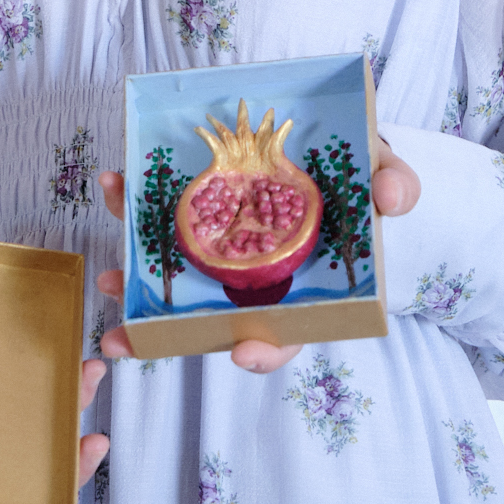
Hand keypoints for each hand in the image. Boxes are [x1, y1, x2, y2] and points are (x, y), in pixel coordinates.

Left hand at [95, 141, 419, 375]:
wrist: (342, 148)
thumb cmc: (365, 177)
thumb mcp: (390, 178)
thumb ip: (396, 187)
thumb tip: (391, 198)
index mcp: (307, 286)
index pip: (285, 335)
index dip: (265, 351)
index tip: (241, 355)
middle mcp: (260, 276)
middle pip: (213, 317)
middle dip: (166, 331)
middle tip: (125, 337)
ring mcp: (226, 246)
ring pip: (178, 274)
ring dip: (135, 278)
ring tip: (106, 278)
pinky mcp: (202, 207)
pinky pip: (163, 217)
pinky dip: (136, 207)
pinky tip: (115, 184)